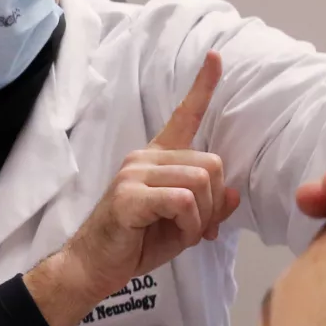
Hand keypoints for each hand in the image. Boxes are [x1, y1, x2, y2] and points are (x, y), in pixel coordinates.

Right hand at [25, 52, 240, 325]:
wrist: (93, 268)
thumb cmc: (134, 245)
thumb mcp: (181, 227)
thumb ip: (207, 208)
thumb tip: (233, 194)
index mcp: (156, 159)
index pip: (184, 116)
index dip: (203, 86)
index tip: (215, 57)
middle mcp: (145, 158)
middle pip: (212, 164)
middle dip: (214, 203)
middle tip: (196, 229)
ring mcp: (134, 174)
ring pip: (201, 182)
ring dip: (201, 218)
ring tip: (180, 234)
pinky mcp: (130, 195)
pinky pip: (184, 201)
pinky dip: (190, 225)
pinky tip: (174, 236)